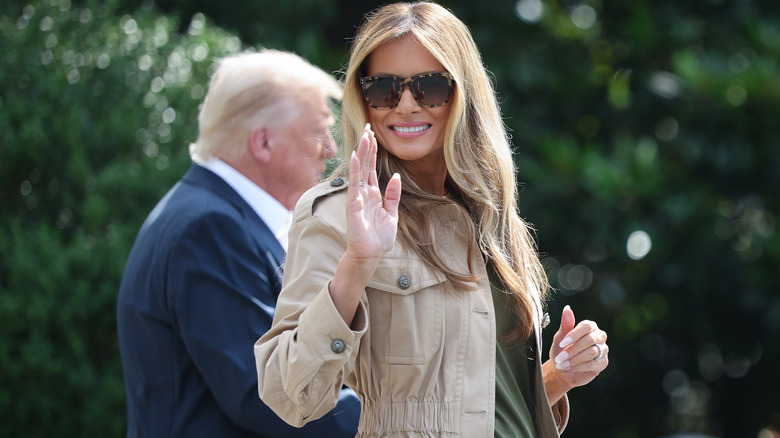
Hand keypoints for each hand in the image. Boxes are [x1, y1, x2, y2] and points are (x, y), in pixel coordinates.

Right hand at [345, 123, 400, 260]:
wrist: (370, 255)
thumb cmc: (378, 238)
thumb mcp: (391, 214)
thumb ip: (392, 195)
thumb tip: (395, 176)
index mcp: (373, 194)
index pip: (371, 167)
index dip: (373, 151)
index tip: (373, 134)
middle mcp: (363, 192)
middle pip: (365, 164)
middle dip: (367, 146)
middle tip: (367, 126)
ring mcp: (357, 197)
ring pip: (360, 170)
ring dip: (363, 152)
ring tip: (364, 135)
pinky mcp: (353, 205)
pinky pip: (354, 184)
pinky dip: (355, 170)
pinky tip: (356, 156)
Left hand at [544, 305, 608, 401]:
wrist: (562, 368)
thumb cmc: (561, 350)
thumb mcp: (560, 337)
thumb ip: (565, 324)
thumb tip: (567, 308)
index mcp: (590, 327)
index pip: (586, 326)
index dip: (574, 335)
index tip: (561, 343)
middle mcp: (599, 336)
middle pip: (590, 340)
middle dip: (572, 350)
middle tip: (559, 357)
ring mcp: (603, 349)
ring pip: (591, 352)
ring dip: (574, 359)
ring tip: (562, 363)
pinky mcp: (603, 363)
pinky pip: (593, 364)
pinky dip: (579, 367)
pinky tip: (569, 368)